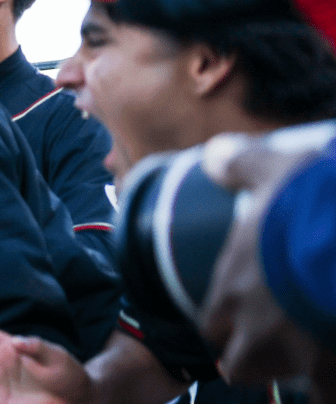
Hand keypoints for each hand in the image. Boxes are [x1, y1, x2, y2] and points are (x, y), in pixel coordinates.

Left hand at [199, 132, 328, 385]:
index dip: (224, 321)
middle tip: (274, 342)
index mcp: (234, 288)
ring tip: (312, 357)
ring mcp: (297, 353)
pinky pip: (328, 391)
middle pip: (240, 361)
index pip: (212, 321)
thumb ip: (245, 165)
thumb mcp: (278, 172)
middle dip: (252, 356)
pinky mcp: (333, 367)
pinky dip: (330, 383)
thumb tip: (215, 156)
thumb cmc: (313, 203)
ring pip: (283, 378)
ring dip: (293, 370)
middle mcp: (256, 327)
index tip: (239, 315)